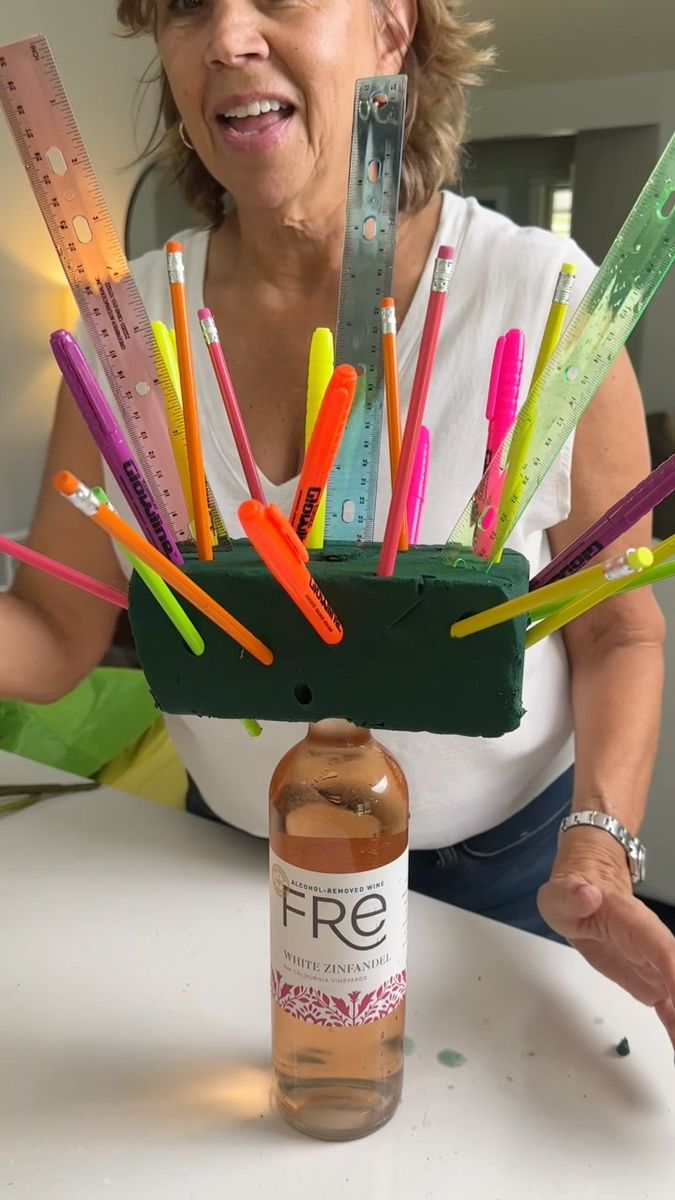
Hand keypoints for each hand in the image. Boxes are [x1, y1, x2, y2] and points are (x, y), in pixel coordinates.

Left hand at [537, 826, 674, 1046]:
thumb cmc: (572, 895)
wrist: (586, 890)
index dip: (674, 975)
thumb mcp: (560, 895)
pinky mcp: (650, 982)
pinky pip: (670, 1007)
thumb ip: (571, 896)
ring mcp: (655, 967)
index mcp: (636, 925)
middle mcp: (655, 947)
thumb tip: (586, 894)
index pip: (662, 950)